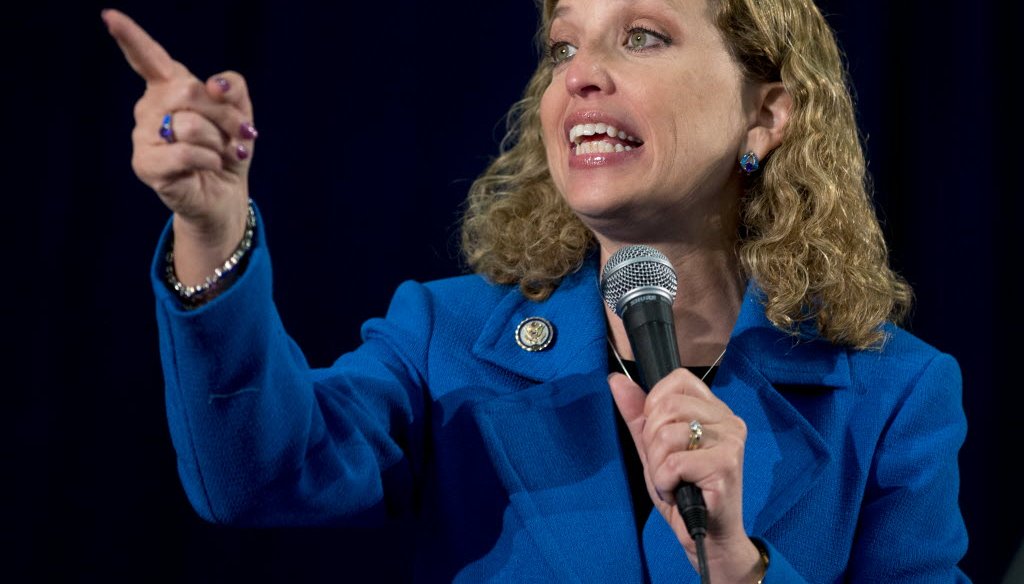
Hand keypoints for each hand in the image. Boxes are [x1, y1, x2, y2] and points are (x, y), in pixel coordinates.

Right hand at [102, 9, 255, 282]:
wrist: (225, 195)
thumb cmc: (227, 151)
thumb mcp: (241, 115)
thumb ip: (232, 88)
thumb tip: (212, 83)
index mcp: (169, 88)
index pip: (149, 58)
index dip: (130, 37)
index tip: (109, 16)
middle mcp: (149, 108)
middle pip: (189, 91)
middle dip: (225, 114)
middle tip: (238, 134)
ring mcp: (143, 136)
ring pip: (190, 124)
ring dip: (219, 142)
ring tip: (219, 155)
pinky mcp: (146, 165)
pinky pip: (187, 152)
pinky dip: (210, 160)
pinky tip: (208, 167)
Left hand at [609, 368, 760, 580]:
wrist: (707, 536)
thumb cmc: (684, 492)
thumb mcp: (654, 449)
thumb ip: (638, 415)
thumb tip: (616, 380)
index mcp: (714, 410)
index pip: (678, 379)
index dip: (655, 405)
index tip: (659, 435)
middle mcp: (728, 420)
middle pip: (667, 407)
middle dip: (652, 442)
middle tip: (665, 466)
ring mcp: (730, 441)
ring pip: (667, 435)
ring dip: (658, 466)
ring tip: (673, 481)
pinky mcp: (726, 465)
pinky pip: (673, 462)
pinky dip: (664, 482)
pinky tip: (678, 492)